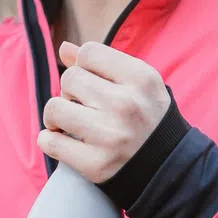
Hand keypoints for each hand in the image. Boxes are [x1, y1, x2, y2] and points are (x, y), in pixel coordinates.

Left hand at [37, 41, 172, 182]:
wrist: (169, 167)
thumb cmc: (149, 119)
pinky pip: (50, 142)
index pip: (88, 52)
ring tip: (67, 122)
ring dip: (54, 115)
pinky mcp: (96, 164)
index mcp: (141, 79)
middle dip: (70, 90)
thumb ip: (103, 64)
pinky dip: (49, 139)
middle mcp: (126, 105)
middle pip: (69, 78)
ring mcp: (110, 136)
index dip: (83, 65)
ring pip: (55, 108)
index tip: (91, 82)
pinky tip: (61, 139)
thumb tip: (64, 49)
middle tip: (81, 105)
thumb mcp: (139, 85)